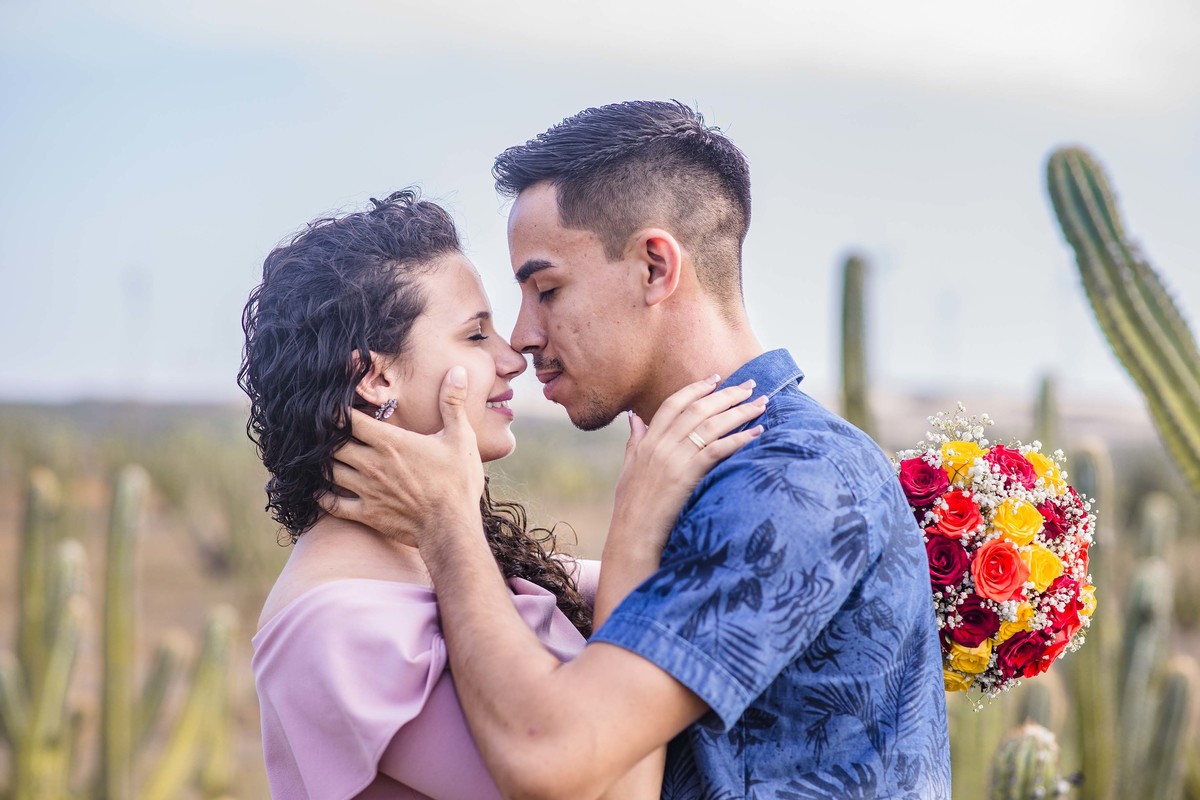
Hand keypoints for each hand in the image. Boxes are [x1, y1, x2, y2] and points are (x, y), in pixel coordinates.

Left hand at [319, 366, 484, 543]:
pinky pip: (332, 504)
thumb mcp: (461, 438)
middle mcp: (372, 463)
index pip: (350, 420)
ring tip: (322, 456)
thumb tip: (457, 371)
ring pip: (329, 471)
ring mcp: (366, 490)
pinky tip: (321, 491)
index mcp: (391, 442)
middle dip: (327, 436)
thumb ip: (452, 403)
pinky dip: (322, 497)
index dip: (338, 411)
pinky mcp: (366, 513)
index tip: (334, 406)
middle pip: (333, 445)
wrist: (452, 528)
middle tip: (324, 431)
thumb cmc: (457, 482)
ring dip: (324, 463)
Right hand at [608, 376, 765, 565]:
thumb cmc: (631, 505)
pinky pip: (717, 449)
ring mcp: (675, 458)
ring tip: (761, 403)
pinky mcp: (687, 475)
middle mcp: (661, 444)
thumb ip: (635, 440)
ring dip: (739, 411)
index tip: (716, 379)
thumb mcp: (629, 467)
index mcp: (648, 440)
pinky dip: (738, 439)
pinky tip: (756, 433)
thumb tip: (634, 417)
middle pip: (699, 408)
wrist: (633, 533)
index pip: (674, 403)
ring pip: (711, 424)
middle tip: (750, 384)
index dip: (696, 388)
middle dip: (727, 394)